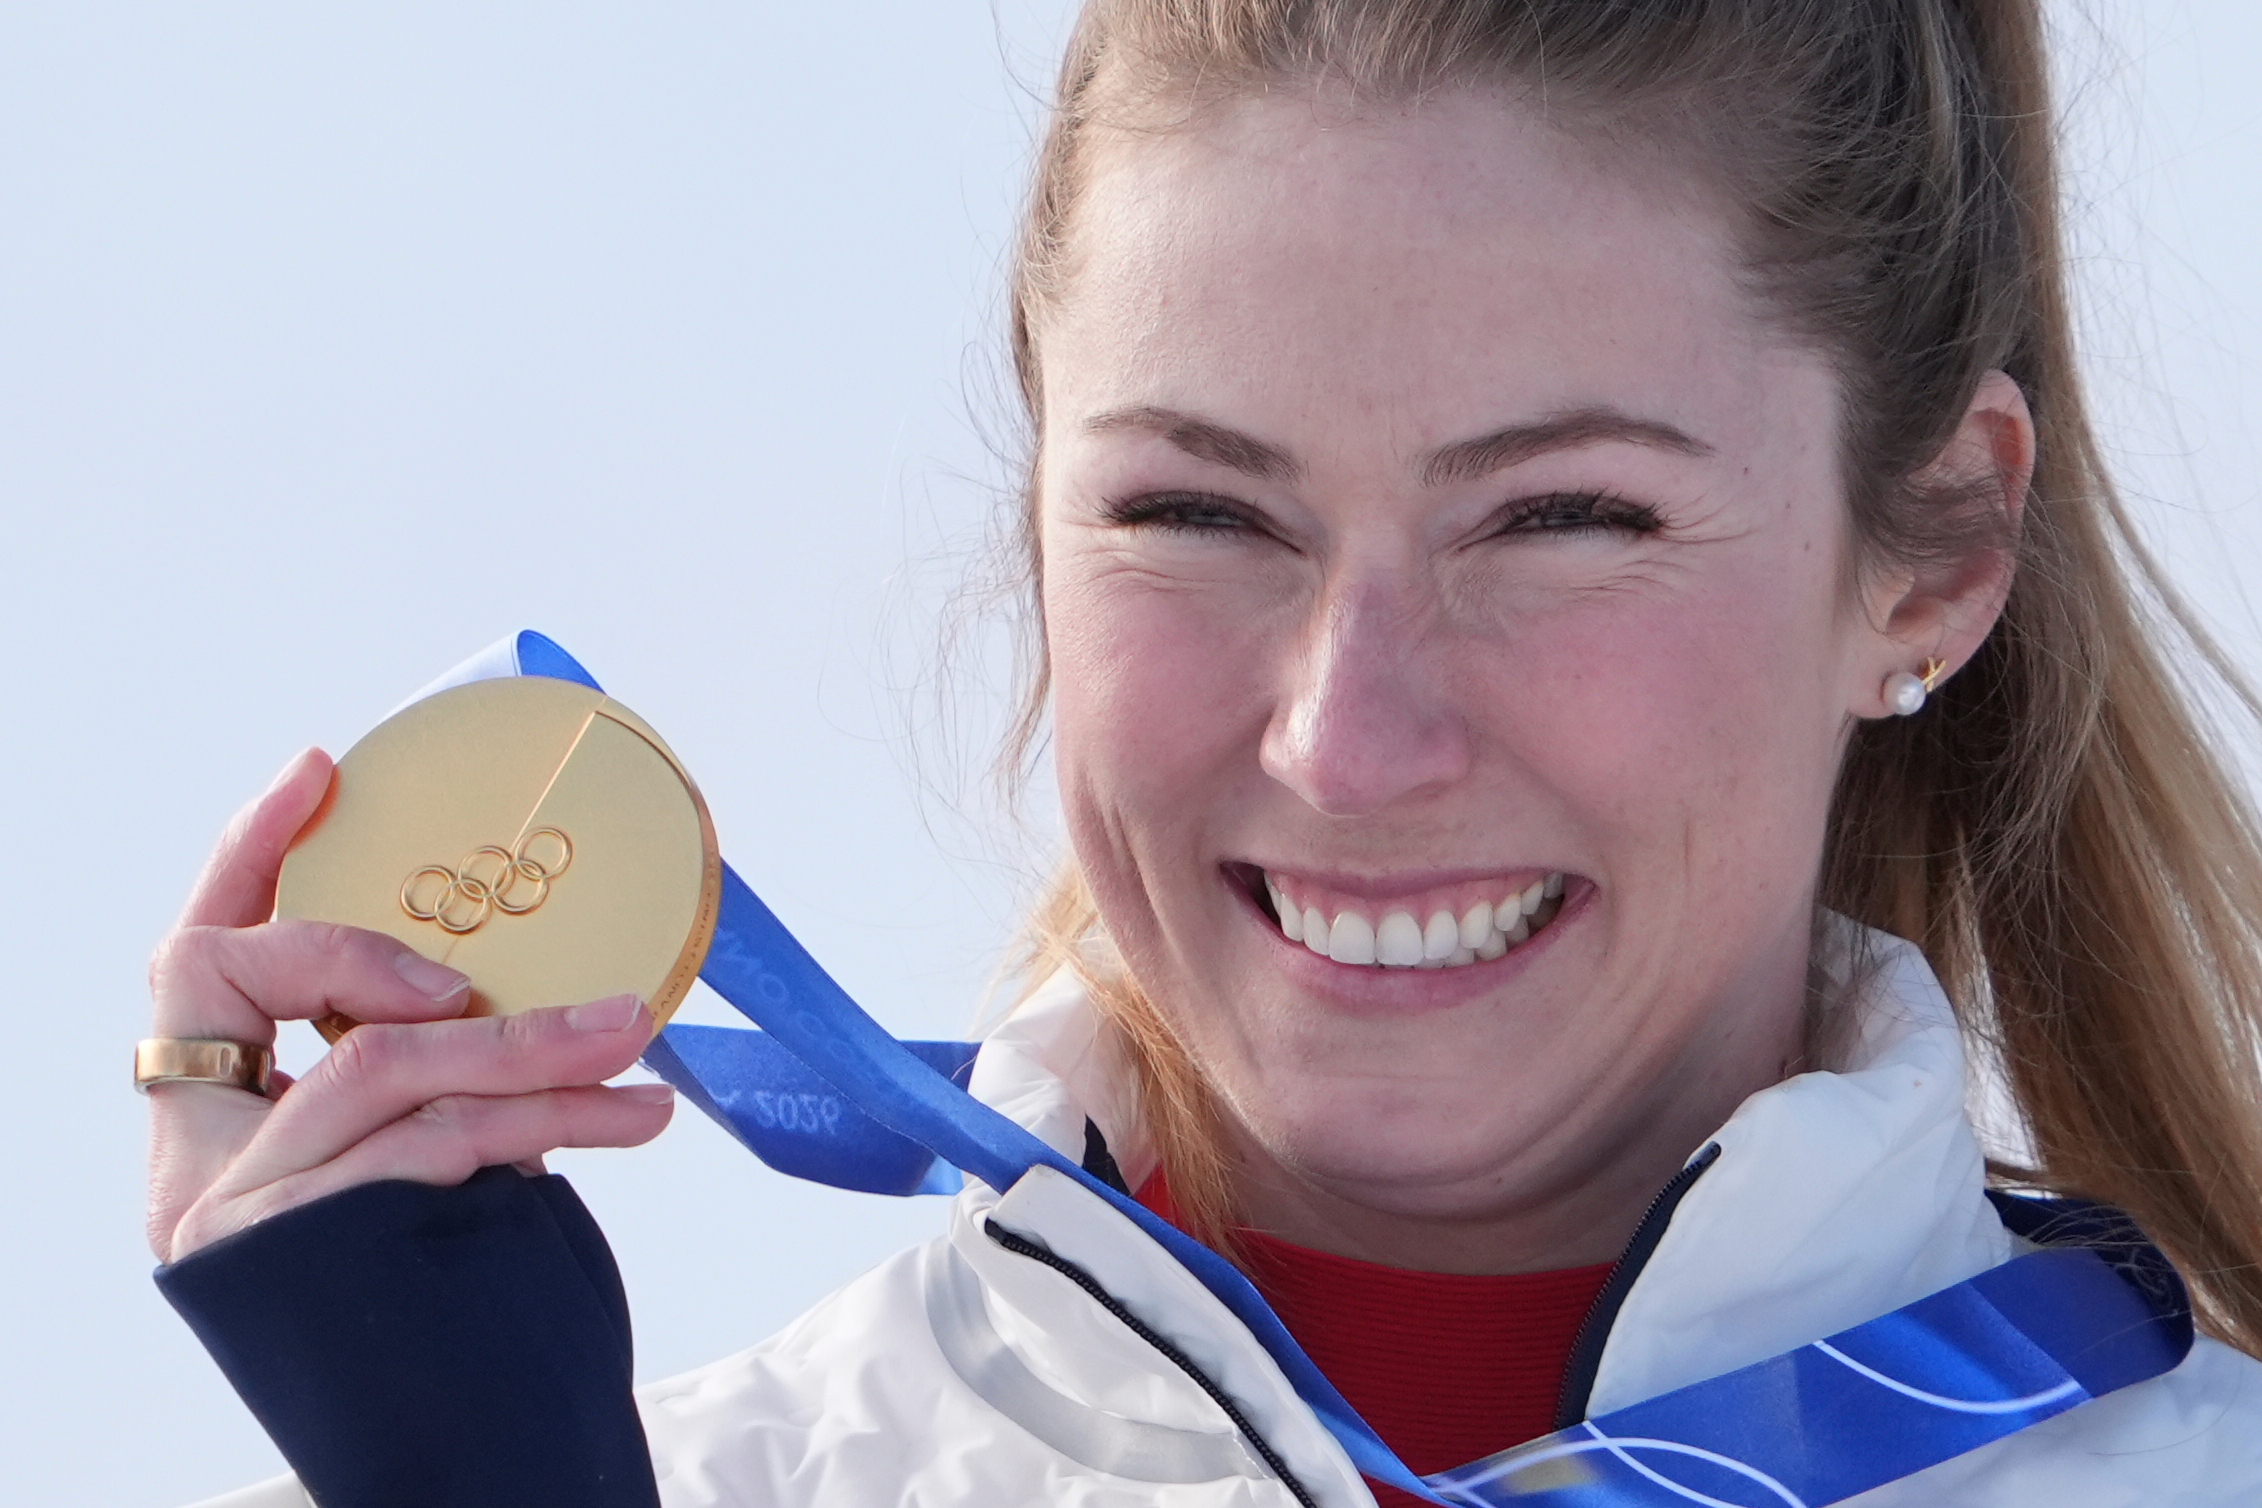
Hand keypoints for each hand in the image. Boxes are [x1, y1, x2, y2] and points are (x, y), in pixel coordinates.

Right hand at [145, 749, 674, 1262]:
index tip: (320, 768)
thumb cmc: (449, 1312)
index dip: (247, 854)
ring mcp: (233, 1216)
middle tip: (496, 971)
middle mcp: (194, 1171)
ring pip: (377, 1066)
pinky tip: (623, 1122)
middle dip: (382, 952)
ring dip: (527, 1046)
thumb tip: (528, 982)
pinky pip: (424, 1141)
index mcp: (205, 1134)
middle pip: (258, 985)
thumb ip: (418, 1086)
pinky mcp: (296, 1252)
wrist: (456, 1469)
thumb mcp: (420, 1179)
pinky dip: (537, 1118)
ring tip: (634, 1042)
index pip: (195, 962)